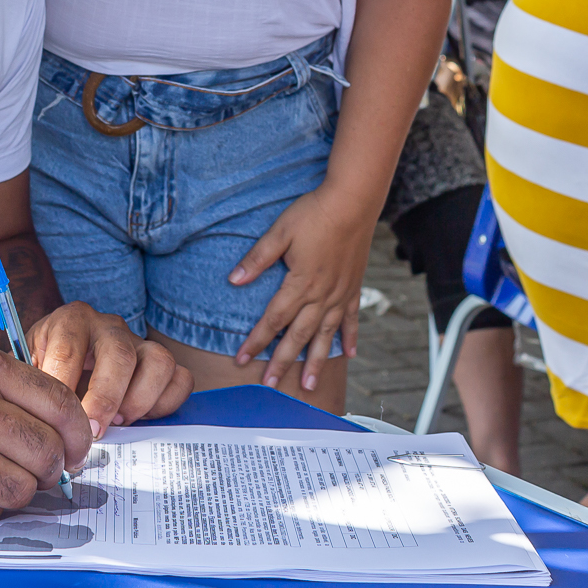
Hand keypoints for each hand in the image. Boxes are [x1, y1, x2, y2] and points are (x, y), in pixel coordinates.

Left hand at [27, 301, 191, 436]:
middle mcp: (109, 325)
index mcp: (70, 321)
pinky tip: (140, 418)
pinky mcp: (161, 363)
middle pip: (119, 353)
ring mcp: (139, 342)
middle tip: (94, 430)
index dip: (65, 388)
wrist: (65, 366)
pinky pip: (181, 379)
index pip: (68, 350)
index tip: (60, 418)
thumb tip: (44, 421)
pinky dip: (165, 404)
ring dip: (140, 399)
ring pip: (159, 360)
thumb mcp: (29, 372)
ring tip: (119, 421)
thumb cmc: (46, 371)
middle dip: (106, 397)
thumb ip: (35, 388)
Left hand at [229, 184, 377, 391]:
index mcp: (300, 283)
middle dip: (282, 361)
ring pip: (326, 335)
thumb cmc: (313, 213)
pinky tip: (350, 355)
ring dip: (317, 361)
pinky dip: (350, 338)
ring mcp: (340, 294)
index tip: (242, 359)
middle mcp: (321, 295)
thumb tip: (233, 280)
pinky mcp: (354, 288)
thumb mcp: (279, 232)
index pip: (273, 319)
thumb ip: (258, 259)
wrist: (352, 202)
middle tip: (271, 385)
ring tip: (310, 385)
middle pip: (298, 335)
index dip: (256, 340)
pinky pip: (352, 319)